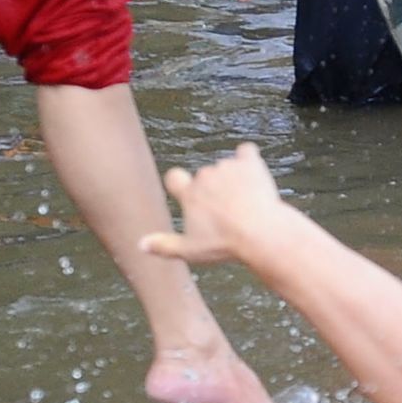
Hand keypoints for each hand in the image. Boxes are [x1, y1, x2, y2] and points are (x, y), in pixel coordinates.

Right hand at [140, 143, 281, 266]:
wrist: (260, 232)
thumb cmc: (225, 244)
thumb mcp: (190, 250)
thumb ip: (164, 246)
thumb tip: (141, 245)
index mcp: (189, 193)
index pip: (173, 177)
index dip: (180, 184)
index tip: (189, 193)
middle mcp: (205, 175)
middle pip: (204, 175)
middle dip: (213, 188)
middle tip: (226, 211)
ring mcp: (227, 167)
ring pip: (226, 168)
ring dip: (232, 178)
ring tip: (246, 202)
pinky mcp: (249, 163)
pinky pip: (247, 152)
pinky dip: (248, 160)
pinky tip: (253, 174)